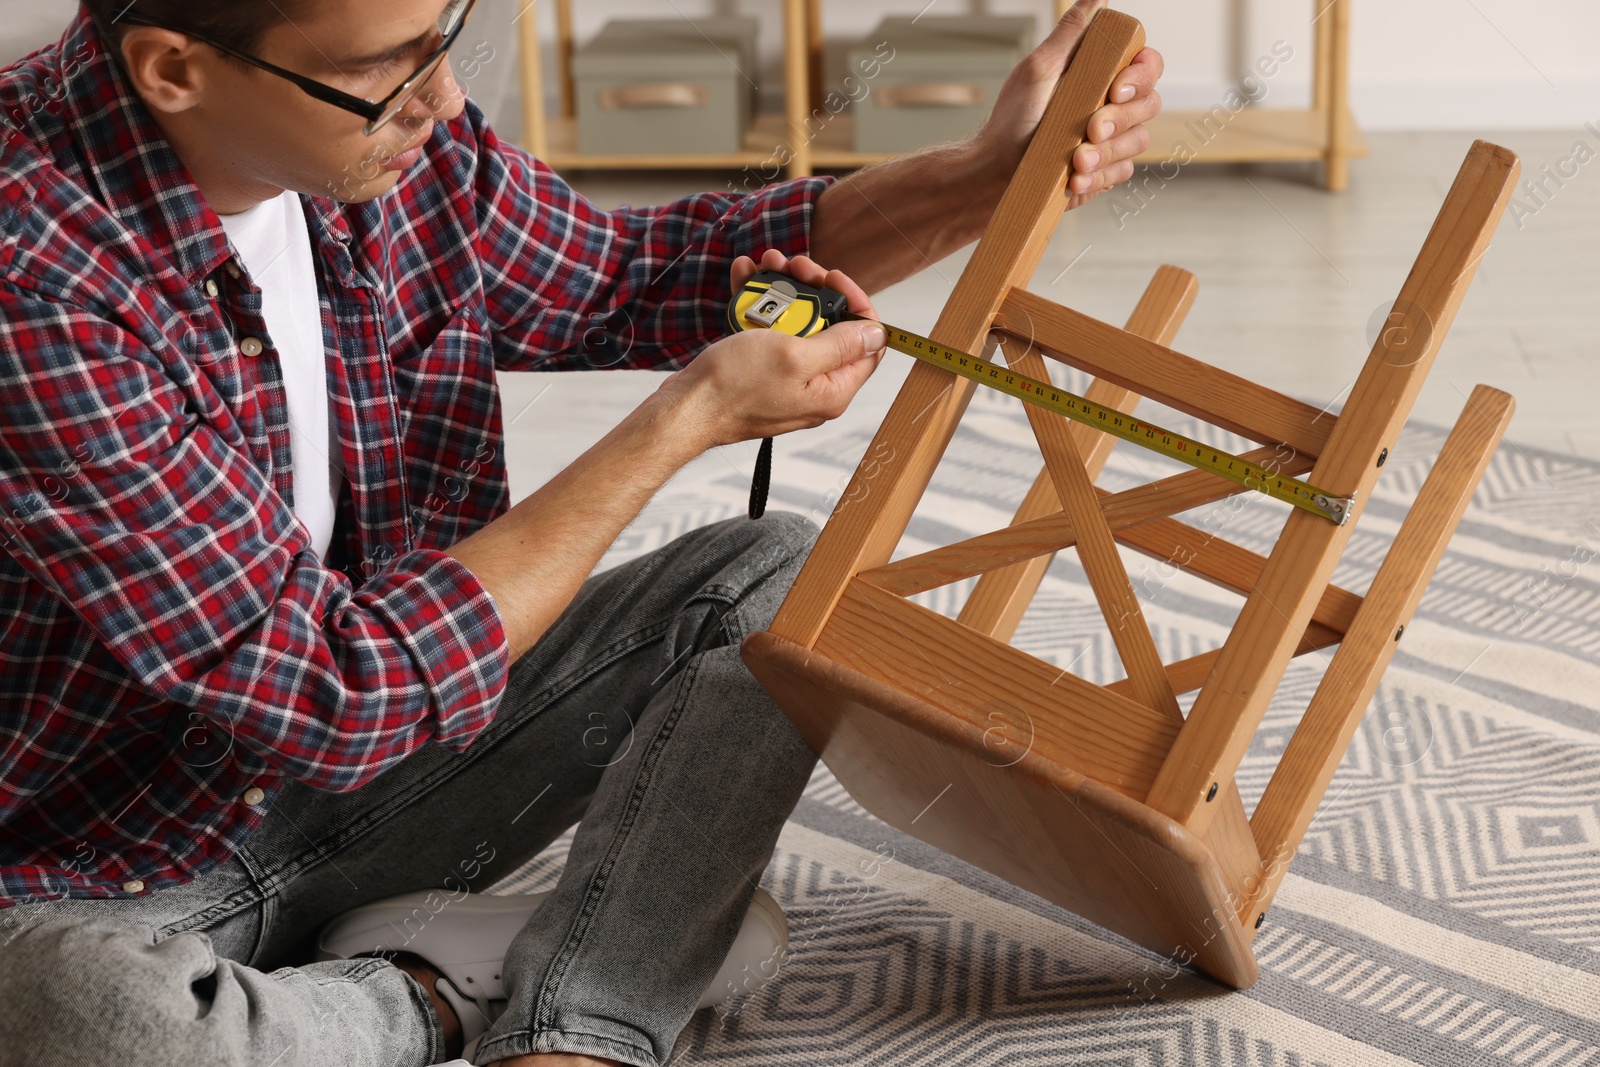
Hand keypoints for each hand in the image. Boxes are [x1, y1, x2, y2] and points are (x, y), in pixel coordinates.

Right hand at [657, 249, 886, 448]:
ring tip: (766, 265)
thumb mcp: (794, 356)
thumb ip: (840, 344)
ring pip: (797, 323)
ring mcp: (787, 378)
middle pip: (831, 327)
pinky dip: (759, 304)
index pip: (868, 343)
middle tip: (795, 266)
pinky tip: (745, 277)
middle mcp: (815, 386)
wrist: (686, 408)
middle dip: (813, 289)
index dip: (856, 304)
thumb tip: (877, 334)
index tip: (833, 278)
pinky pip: (769, 331)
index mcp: (833, 390)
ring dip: (783, 290)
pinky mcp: (762, 372)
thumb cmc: (734, 388)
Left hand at [969, 0, 1163, 208]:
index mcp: (1101, 75)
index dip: (1141, 76)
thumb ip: (1071, 32)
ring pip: (1138, 141)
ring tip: (1075, 161)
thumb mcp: (1038, 69)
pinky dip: (1099, 177)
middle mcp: (1112, 105)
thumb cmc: (1013, 118)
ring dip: (1106, 153)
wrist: (995, 171)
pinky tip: (1074, 180)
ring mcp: (1112, 140)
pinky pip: (1122, 172)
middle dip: (1119, 120)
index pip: (1147, 65)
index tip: (1116, 90)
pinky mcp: (1105, 171)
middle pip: (1150, 104)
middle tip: (1089, 131)